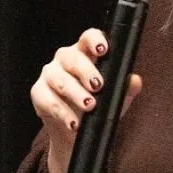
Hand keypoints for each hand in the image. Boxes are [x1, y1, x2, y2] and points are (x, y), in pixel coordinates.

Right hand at [30, 27, 141, 172]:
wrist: (77, 135)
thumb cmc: (99, 108)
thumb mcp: (116, 99)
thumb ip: (126, 88)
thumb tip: (135, 81)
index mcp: (85, 53)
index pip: (88, 38)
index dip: (94, 40)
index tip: (103, 50)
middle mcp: (64, 59)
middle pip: (72, 57)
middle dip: (86, 71)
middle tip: (98, 86)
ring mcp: (49, 75)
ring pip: (58, 78)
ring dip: (75, 93)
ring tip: (89, 106)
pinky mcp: (38, 93)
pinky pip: (47, 100)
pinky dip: (62, 113)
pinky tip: (74, 123)